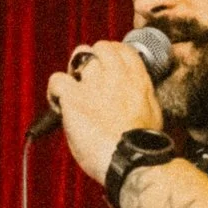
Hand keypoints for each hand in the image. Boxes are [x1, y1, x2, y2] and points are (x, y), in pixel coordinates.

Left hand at [45, 40, 163, 186]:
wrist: (131, 160)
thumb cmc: (142, 147)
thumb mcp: (152, 114)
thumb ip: (140, 97)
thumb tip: (133, 95)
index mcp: (138, 79)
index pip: (124, 49)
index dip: (112, 53)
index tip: (106, 63)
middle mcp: (117, 75)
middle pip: (101, 47)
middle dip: (92, 58)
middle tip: (87, 78)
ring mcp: (95, 83)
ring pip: (79, 57)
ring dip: (74, 73)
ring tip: (72, 93)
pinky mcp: (74, 96)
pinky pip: (57, 80)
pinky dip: (54, 91)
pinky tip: (58, 106)